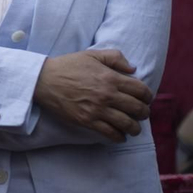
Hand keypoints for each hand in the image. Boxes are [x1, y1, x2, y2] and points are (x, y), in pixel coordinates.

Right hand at [32, 50, 153, 141]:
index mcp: (110, 77)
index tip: (146, 99)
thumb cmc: (69, 66)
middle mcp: (107, 95)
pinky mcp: (87, 121)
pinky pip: (110, 133)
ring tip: (134, 128)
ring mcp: (98, 109)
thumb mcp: (92, 55)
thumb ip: (115, 58)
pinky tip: (120, 135)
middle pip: (137, 109)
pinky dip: (119, 137)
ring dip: (135, 128)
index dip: (148, 96)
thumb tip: (133, 69)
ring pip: (127, 124)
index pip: (140, 90)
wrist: (45, 80)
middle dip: (144, 113)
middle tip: (142, 114)